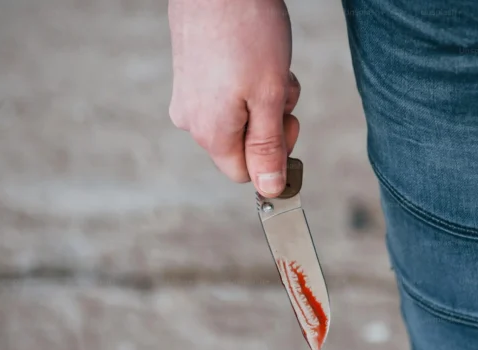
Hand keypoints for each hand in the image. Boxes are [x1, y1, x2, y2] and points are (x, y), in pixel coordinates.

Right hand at [168, 0, 300, 197]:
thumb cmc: (246, 31)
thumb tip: (271, 189)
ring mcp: (188, 96)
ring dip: (263, 99)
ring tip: (268, 65)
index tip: (289, 123)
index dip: (273, 157)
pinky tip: (254, 55)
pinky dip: (248, 83)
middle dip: (271, 123)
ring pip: (239, 117)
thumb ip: (269, 148)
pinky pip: (226, 96)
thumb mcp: (269, 97)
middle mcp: (192, 120)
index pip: (245, 173)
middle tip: (281, 90)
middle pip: (243, 145)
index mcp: (211, 133)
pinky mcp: (190, 75)